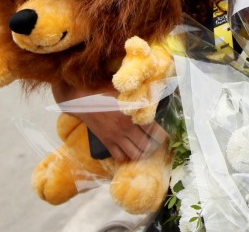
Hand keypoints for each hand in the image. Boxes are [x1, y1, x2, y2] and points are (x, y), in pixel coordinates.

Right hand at [51, 81, 166, 162]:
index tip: (167, 135)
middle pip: (146, 146)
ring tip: (146, 148)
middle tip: (158, 143)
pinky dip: (127, 157)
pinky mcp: (106, 143)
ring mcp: (115, 137)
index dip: (162, 135)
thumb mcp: (125, 92)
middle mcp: (125, 129)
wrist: (81, 99)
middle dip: (155, 146)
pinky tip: (130, 150)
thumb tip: (156, 94)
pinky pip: (119, 157)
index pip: (154, 130)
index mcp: (132, 114)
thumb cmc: (104, 91)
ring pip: (135, 154)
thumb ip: (140, 96)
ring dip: (142, 153)